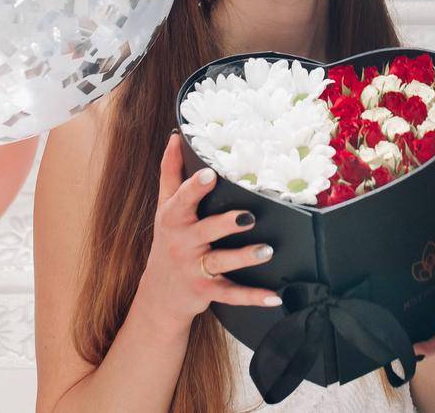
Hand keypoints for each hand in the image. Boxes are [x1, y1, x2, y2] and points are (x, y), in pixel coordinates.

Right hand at [136, 133, 282, 326]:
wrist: (159, 295)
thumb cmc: (168, 240)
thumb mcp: (165, 207)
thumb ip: (170, 173)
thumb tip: (175, 137)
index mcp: (174, 219)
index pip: (183, 200)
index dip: (195, 188)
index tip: (210, 174)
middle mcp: (183, 243)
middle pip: (205, 231)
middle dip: (225, 224)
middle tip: (248, 216)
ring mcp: (195, 268)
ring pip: (221, 262)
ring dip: (244, 258)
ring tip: (266, 251)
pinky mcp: (207, 291)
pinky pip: (232, 294)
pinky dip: (253, 297)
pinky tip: (274, 297)